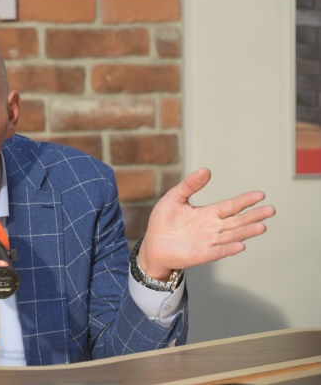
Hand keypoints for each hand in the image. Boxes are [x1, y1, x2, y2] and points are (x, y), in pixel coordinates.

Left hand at [138, 168, 275, 279]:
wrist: (153, 244)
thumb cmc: (163, 221)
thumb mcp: (174, 198)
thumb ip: (190, 185)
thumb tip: (206, 170)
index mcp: (208, 213)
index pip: (231, 206)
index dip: (245, 200)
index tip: (261, 194)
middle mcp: (212, 228)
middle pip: (237, 221)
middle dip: (254, 216)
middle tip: (271, 209)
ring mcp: (208, 242)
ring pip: (231, 236)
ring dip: (246, 232)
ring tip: (262, 226)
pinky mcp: (201, 254)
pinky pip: (217, 251)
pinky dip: (228, 248)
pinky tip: (240, 245)